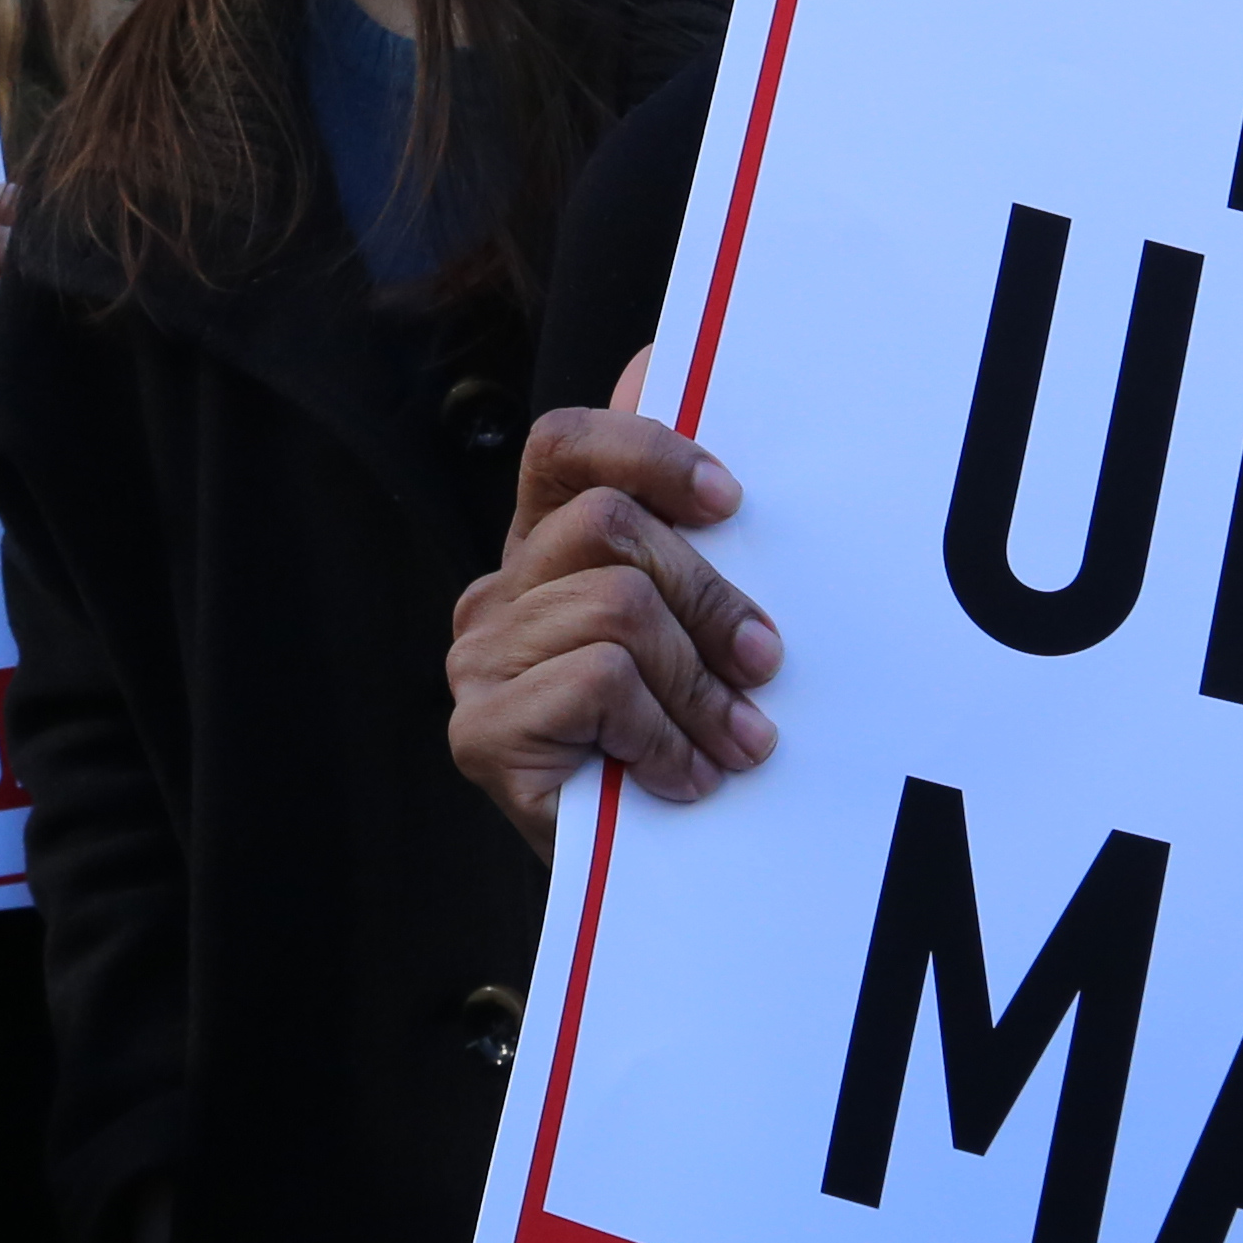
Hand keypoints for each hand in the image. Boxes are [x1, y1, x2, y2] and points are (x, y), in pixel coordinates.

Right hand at [443, 359, 779, 860]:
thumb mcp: (691, 621)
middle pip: (609, 526)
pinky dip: (664, 734)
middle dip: (709, 597)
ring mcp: (479, 663)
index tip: (731, 502)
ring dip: (698, 686)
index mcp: (542, 552)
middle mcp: (496, 596)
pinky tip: (681, 779)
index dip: (650, 451)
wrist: (647, 885)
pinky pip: (601, 681)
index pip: (566, 446)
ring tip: (732, 743)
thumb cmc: (676, 742)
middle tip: (763, 664)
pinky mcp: (482, 732)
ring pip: (617, 607)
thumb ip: (671, 513)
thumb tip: (658, 357)